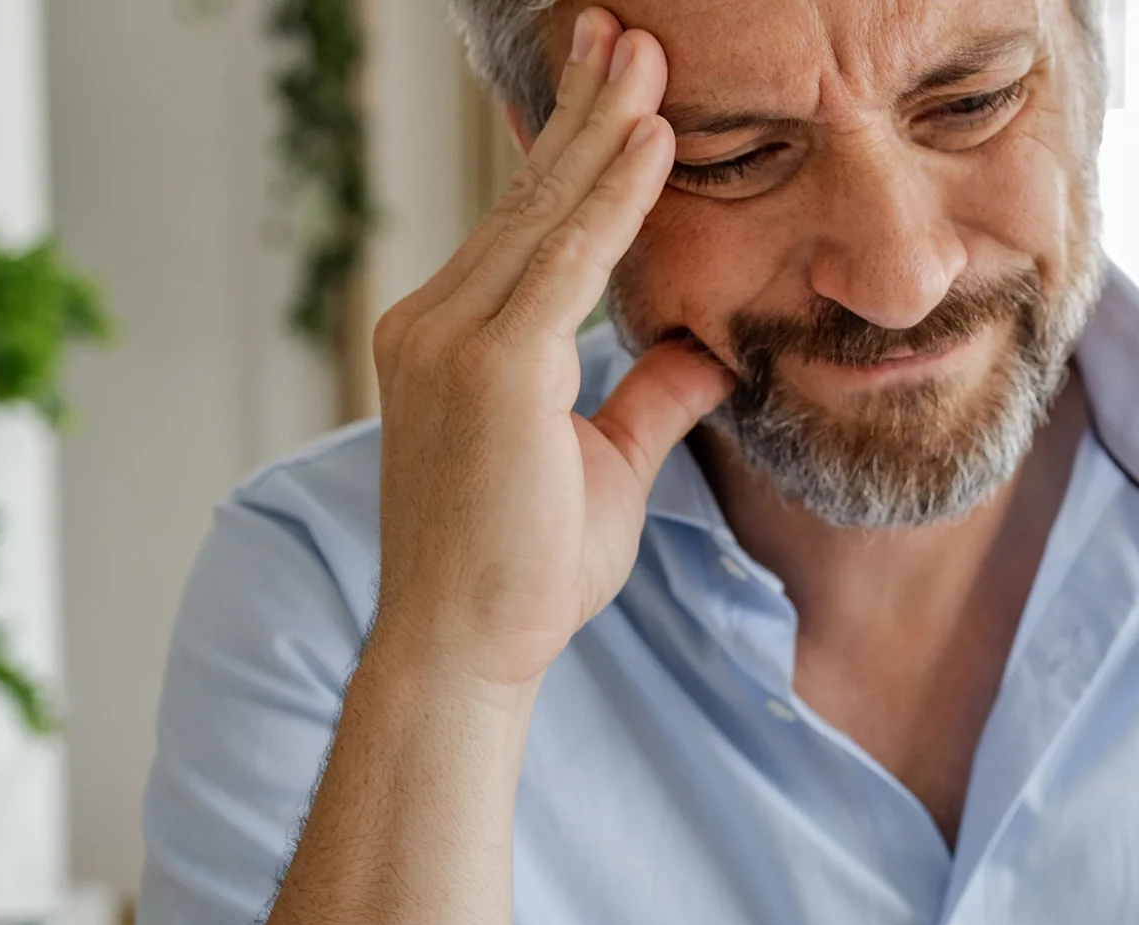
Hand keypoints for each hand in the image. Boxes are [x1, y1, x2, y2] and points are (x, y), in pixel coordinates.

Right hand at [366, 7, 731, 691]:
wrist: (468, 649)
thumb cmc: (527, 570)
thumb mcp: (607, 464)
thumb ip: (648, 397)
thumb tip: (706, 351)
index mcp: (449, 338)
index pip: (524, 226)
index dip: (574, 153)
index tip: (617, 90)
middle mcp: (432, 321)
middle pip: (525, 198)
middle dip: (583, 109)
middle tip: (625, 29)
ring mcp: (448, 339)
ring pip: (543, 213)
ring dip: (603, 128)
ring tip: (645, 52)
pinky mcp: (486, 367)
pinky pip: (563, 262)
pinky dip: (613, 200)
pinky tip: (653, 142)